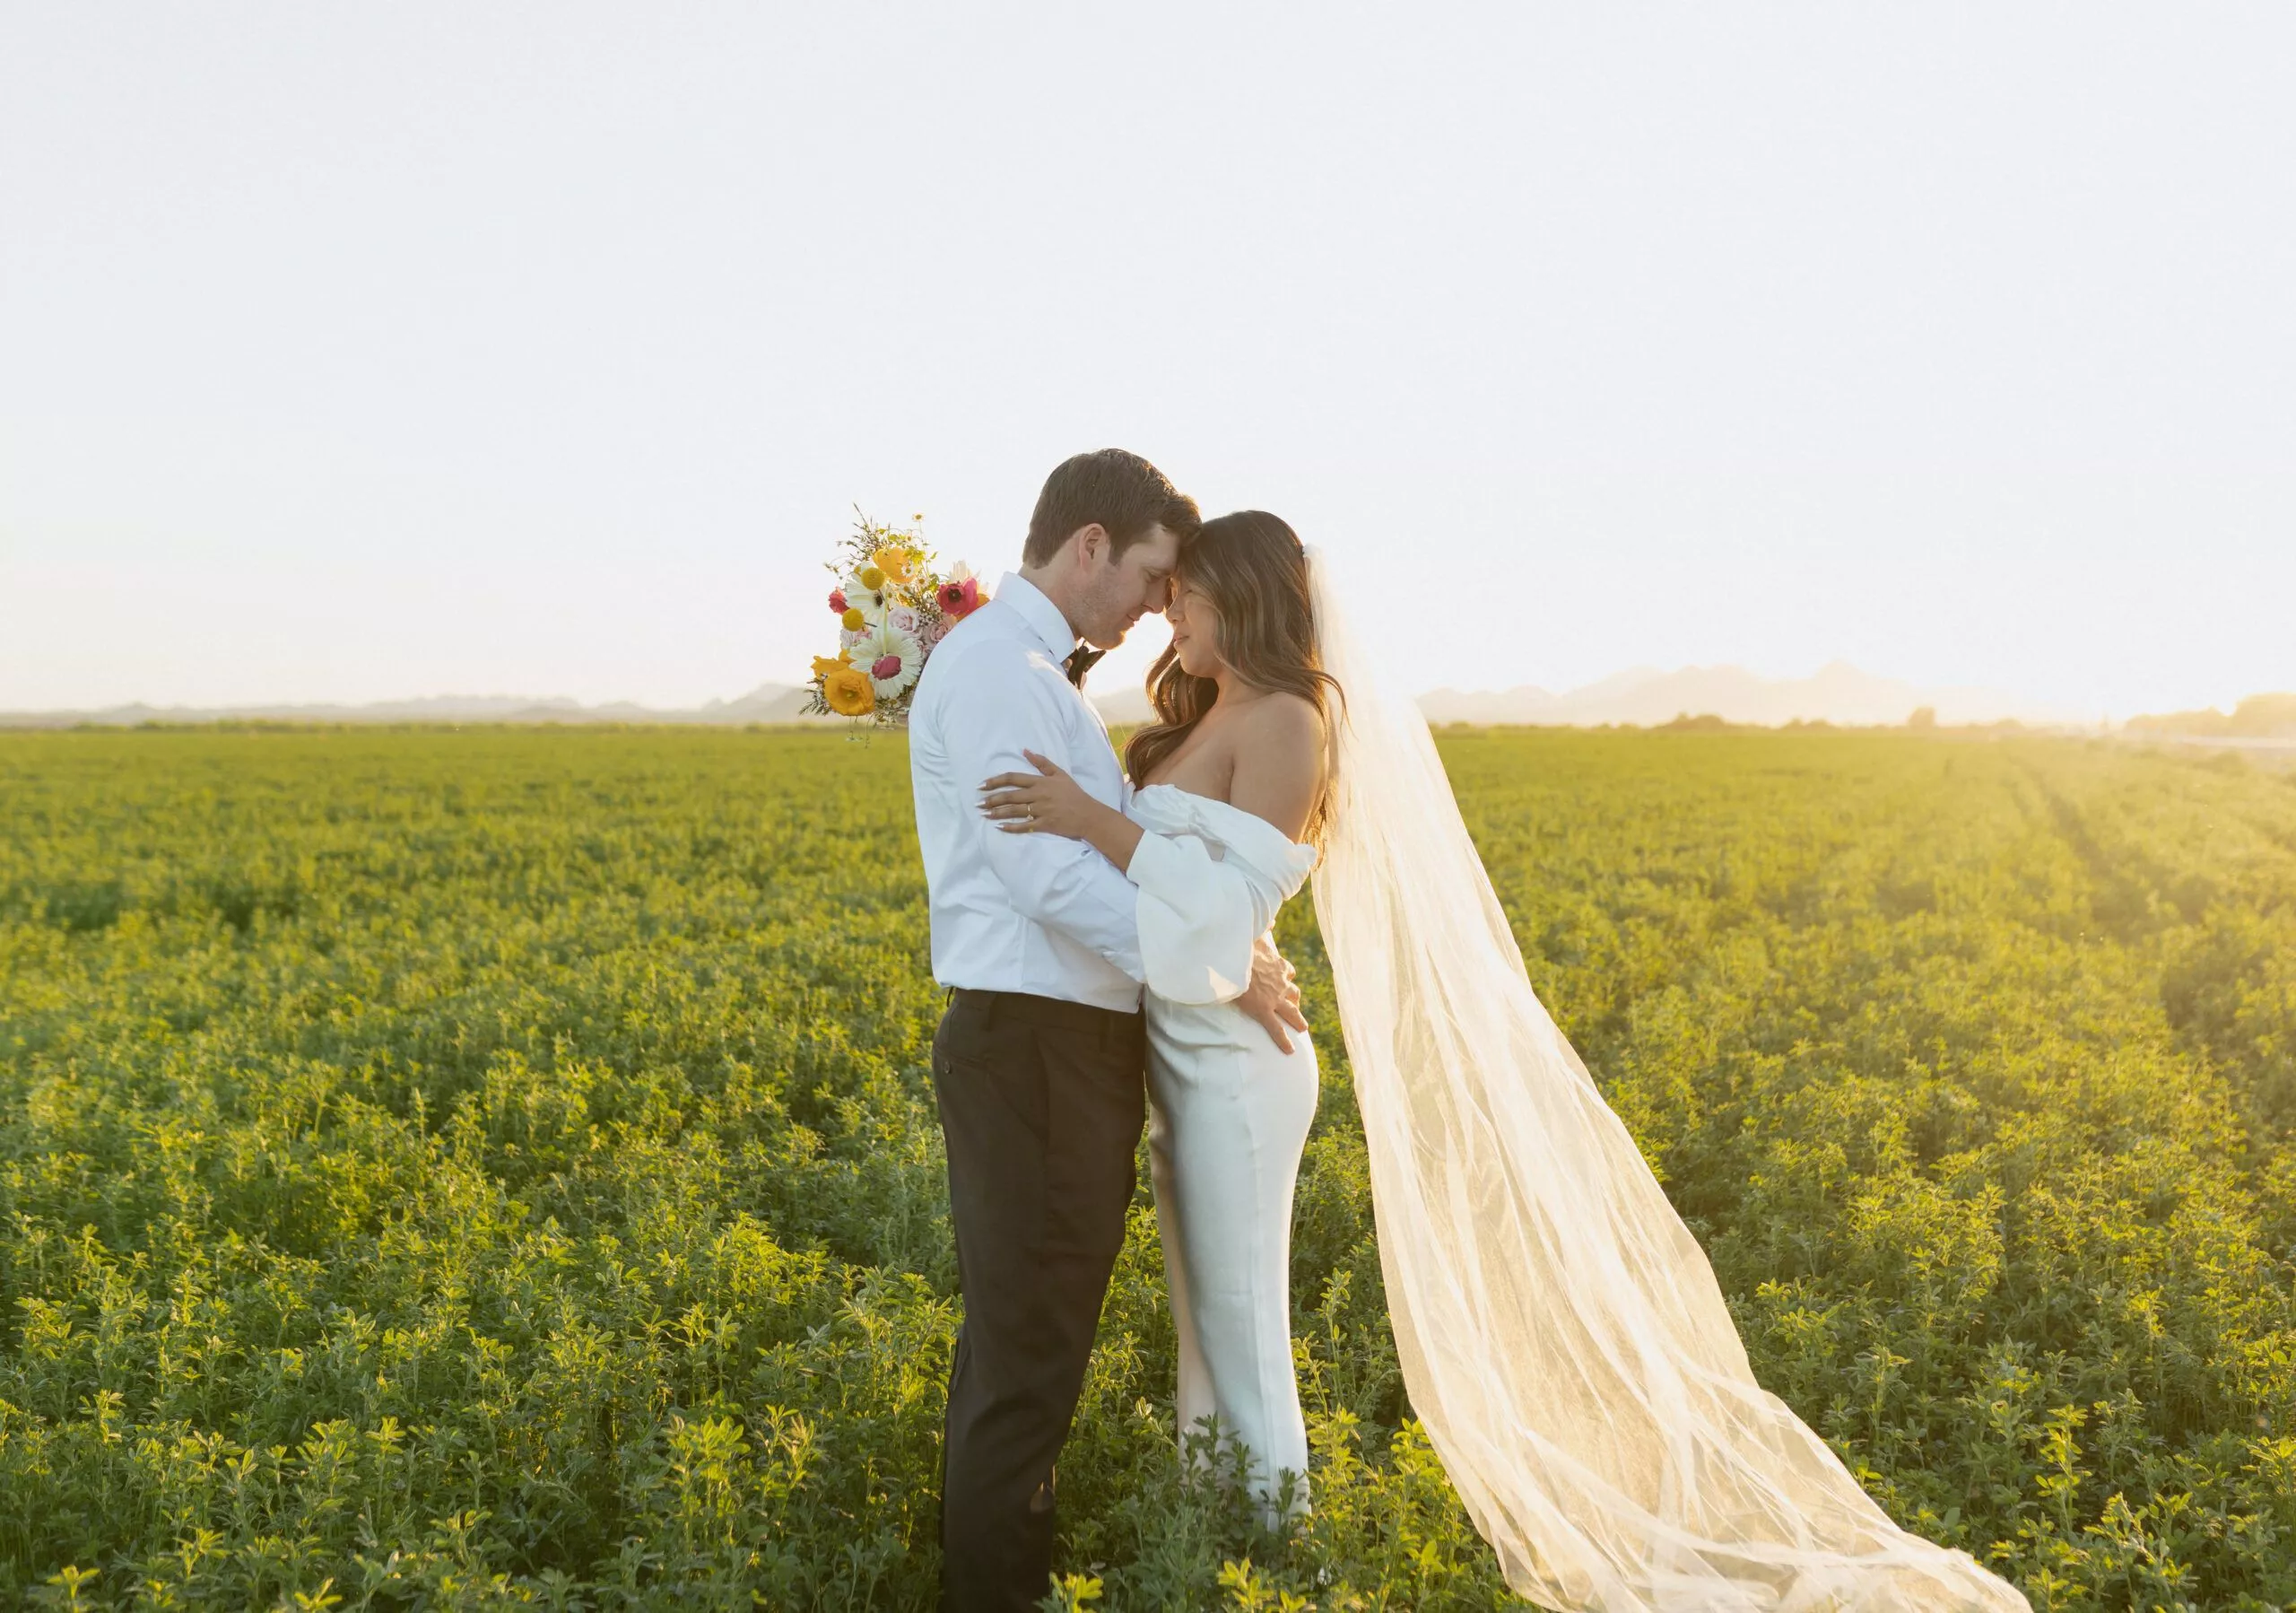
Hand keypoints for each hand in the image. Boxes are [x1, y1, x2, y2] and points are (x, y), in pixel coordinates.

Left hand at [981, 750, 1101, 840]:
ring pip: (1014, 811)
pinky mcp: (1044, 824)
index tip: (982, 785)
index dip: (996, 781)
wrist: (1089, 814)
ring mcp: (1041, 810)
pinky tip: (999, 827)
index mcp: (1040, 782)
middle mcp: (1038, 795)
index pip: (1013, 778)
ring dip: (997, 813)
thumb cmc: (1074, 794)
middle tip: (978, 802)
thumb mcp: (1060, 774)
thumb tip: (1025, 750)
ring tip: (984, 814)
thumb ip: (1042, 762)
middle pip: (1010, 796)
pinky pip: (1024, 826)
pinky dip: (1011, 827)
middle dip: (991, 799)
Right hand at [1236, 934, 1307, 1052]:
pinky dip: (1283, 1041)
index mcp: (1277, 964)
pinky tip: (1290, 1052)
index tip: (1285, 977)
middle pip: (1294, 993)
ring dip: (1297, 1019)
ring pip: (1291, 1011)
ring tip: (1303, 1028)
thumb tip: (1271, 919)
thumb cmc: (1241, 946)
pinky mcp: (1264, 1011)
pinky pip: (1276, 1029)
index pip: (1287, 971)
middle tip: (1296, 1007)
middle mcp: (1280, 982)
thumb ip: (1263, 927)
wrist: (1233, 962)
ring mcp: (1274, 998)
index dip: (1286, 975)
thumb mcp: (1254, 934)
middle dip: (1295, 1000)